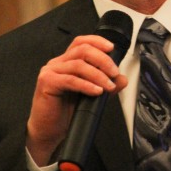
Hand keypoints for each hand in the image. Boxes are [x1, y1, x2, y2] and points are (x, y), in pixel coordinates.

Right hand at [26, 35, 127, 165]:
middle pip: (82, 50)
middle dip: (103, 60)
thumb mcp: (91, 94)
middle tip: (114, 73)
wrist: (49, 130)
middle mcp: (58, 63)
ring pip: (78, 65)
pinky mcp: (47, 83)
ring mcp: (51, 71)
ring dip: (98, 75)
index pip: (81, 42)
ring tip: (108, 86)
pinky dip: (87, 85)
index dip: (97, 41)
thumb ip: (106, 84)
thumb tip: (122, 79)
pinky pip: (71, 80)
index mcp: (67, 61)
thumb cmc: (66, 111)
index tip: (112, 48)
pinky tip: (97, 91)